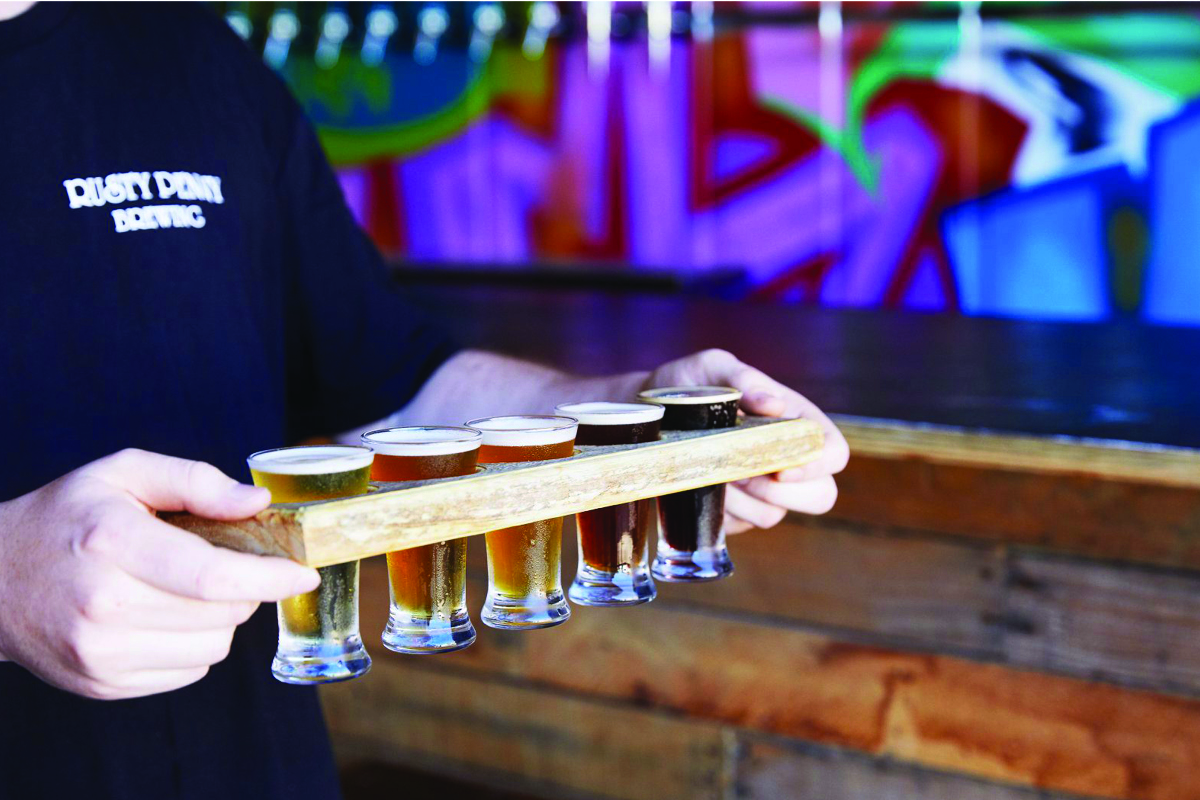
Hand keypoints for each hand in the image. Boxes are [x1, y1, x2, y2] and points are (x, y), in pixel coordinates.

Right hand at [0, 449, 318, 699]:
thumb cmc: (67, 518)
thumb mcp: (123, 473)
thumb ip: (195, 480)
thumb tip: (258, 502)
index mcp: (113, 544)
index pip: (213, 577)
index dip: (270, 578)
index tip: (304, 573)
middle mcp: (105, 605)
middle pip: (222, 613)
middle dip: (242, 588)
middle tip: (222, 563)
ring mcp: (101, 653)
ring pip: (213, 645)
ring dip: (220, 618)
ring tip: (185, 588)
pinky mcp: (103, 684)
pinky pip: (188, 670)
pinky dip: (193, 643)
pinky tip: (163, 615)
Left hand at [645, 349, 848, 532]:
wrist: (649, 412)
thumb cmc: (689, 384)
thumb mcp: (712, 368)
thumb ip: (744, 380)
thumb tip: (774, 404)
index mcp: (797, 420)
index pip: (834, 452)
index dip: (818, 465)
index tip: (781, 467)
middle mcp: (788, 458)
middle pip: (821, 496)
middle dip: (780, 492)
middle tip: (738, 472)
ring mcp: (764, 489)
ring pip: (772, 515)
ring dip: (739, 499)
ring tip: (709, 469)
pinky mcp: (737, 512)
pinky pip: (739, 526)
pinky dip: (717, 510)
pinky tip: (698, 483)